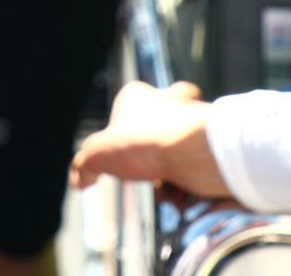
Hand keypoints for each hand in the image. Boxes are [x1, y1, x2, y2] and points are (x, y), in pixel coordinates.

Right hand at [69, 81, 230, 197]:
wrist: (191, 151)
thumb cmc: (142, 143)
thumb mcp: (97, 154)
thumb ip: (84, 165)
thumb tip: (79, 178)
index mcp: (137, 95)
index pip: (124, 112)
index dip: (118, 139)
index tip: (117, 160)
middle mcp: (167, 101)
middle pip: (154, 132)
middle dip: (149, 161)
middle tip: (148, 176)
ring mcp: (192, 119)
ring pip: (175, 152)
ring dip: (167, 179)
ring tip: (165, 191)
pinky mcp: (211, 140)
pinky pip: (195, 165)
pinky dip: (187, 184)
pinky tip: (181, 195)